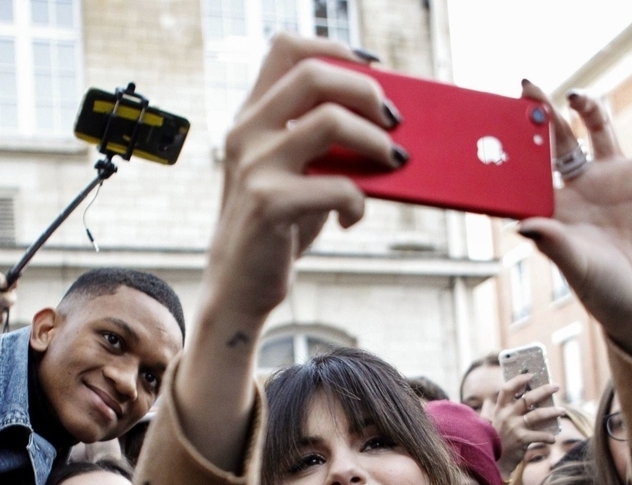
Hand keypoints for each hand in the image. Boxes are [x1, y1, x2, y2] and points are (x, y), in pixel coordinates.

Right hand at [179, 34, 403, 470]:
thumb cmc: (276, 231)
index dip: (335, 48)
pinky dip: (359, 202)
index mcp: (251, 117)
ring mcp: (255, 167)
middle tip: (393, 121)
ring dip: (374, 142)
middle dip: (366, 91)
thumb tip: (386, 124)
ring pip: (330, 122)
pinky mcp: (270, 205)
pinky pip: (337, 186)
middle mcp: (247, 133)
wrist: (238, 289)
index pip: (287, 48)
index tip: (374, 70)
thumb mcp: (295, 177)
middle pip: (313, 74)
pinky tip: (353, 219)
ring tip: (391, 163)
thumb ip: (323, 146)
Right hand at [491, 373, 563, 477]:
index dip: (519, 380)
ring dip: (553, 412)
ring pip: (538, 414)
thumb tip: (529, 398)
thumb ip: (509, 410)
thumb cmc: (500, 438)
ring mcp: (514, 427)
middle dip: (544, 390)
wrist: (494, 461)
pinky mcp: (521, 440)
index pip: (507, 389)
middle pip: (528, 398)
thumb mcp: (499, 421)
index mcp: (500, 409)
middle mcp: (507, 415)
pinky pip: (540, 435)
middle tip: (556, 386)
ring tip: (562, 410)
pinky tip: (553, 438)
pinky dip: (548, 437)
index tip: (531, 375)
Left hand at [520, 52, 631, 392]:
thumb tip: (520, 224)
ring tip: (570, 95)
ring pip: (598, 130)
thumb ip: (553, 243)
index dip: (515, 152)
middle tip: (522, 90)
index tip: (493, 131)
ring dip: (585, 107)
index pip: (529, 173)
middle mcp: (583, 189)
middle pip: (557, 143)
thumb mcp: (576, 269)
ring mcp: (616, 180)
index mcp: (556, 210)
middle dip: (540, 117)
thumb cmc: (606, 295)